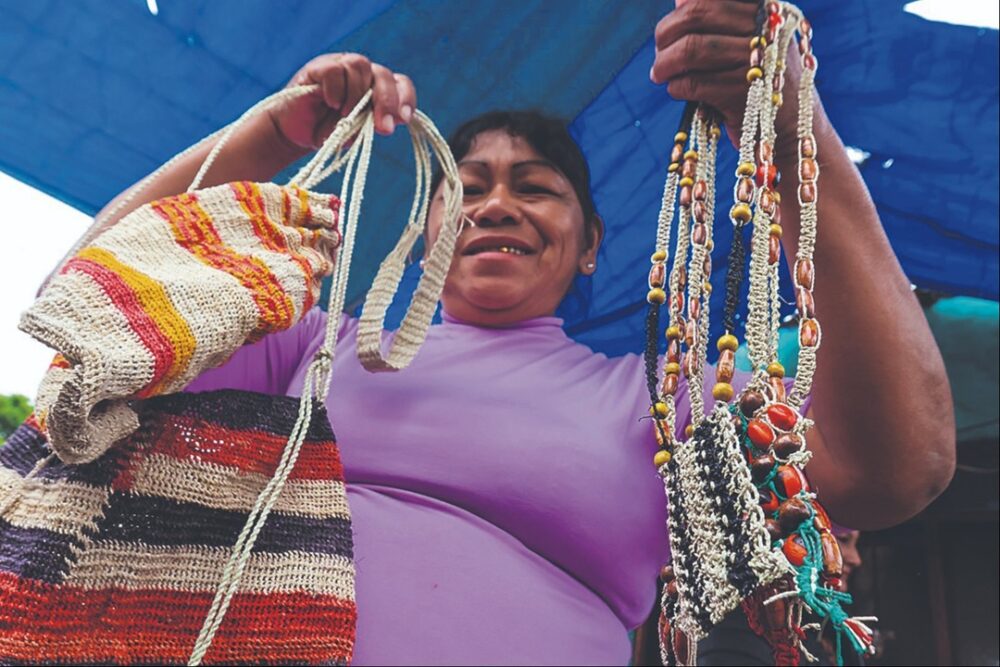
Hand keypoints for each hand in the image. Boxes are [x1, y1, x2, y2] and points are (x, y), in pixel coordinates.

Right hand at [269, 53, 416, 149]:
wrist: (294, 134)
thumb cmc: (327, 132)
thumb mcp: (355, 133)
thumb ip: (372, 124)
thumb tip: (392, 121)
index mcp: (375, 88)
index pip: (400, 83)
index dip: (406, 98)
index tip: (404, 119)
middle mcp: (361, 74)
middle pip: (383, 74)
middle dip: (386, 102)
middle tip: (384, 128)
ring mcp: (340, 66)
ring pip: (359, 65)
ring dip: (356, 96)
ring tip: (344, 116)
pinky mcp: (319, 67)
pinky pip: (335, 70)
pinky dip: (336, 90)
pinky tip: (330, 103)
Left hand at [650, 0, 801, 151]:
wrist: (791, 130)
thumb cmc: (762, 83)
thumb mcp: (748, 45)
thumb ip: (716, 20)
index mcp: (766, 11)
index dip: (681, 10)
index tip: (669, 30)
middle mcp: (765, 30)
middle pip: (697, 15)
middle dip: (665, 34)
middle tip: (658, 54)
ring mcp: (757, 62)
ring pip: (692, 49)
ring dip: (665, 63)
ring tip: (659, 74)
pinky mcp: (743, 95)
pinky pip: (694, 83)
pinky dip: (676, 86)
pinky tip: (677, 90)